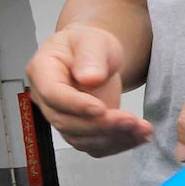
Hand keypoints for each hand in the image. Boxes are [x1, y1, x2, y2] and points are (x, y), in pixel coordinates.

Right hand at [25, 26, 154, 156]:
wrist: (94, 58)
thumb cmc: (89, 45)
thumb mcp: (93, 40)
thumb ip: (91, 56)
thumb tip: (89, 79)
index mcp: (42, 71)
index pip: (52, 94)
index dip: (75, 105)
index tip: (101, 108)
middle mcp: (46, 99)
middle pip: (66, 122)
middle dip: (101, 125)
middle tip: (131, 120)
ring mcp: (61, 117)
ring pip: (80, 139)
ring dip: (113, 138)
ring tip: (142, 129)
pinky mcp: (78, 130)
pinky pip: (94, 145)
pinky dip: (118, 143)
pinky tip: (139, 136)